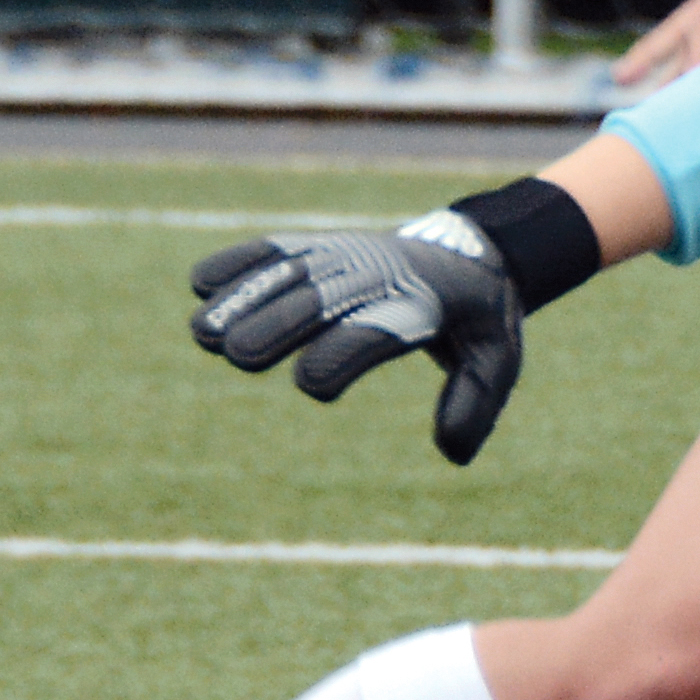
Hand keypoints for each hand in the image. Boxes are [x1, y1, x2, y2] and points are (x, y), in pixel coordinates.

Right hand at [187, 216, 525, 464]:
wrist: (472, 252)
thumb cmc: (479, 321)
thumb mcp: (498, 361)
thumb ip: (475, 403)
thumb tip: (452, 452)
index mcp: (425, 303)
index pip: (382, 328)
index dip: (347, 351)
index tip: (311, 383)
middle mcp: (379, 274)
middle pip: (323, 299)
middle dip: (279, 325)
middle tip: (237, 355)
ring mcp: (346, 255)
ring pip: (291, 273)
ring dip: (244, 298)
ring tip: (203, 332)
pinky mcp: (323, 247)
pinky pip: (278, 249)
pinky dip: (240, 262)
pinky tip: (200, 283)